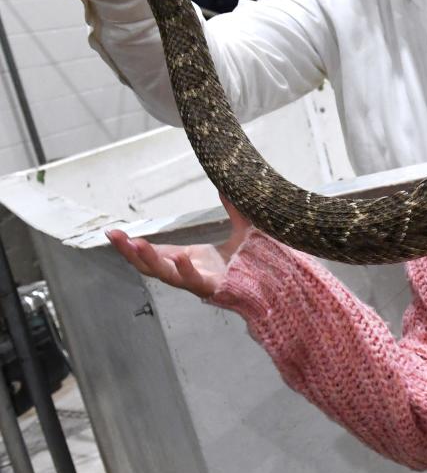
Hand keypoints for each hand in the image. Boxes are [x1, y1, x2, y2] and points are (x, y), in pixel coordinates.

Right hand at [106, 198, 251, 298]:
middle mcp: (185, 271)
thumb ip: (233, 209)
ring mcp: (195, 280)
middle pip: (148, 264)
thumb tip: (227, 185)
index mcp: (185, 259)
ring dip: (148, 259)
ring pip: (164, 273)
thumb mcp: (240, 229)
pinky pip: (192, 280)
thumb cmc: (249, 262)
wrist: (269, 282)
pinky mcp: (209, 287)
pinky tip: (178, 256)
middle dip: (128, 251)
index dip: (132, 244)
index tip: (114, 233)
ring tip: (135, 244)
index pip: (151, 252)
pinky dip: (184, 269)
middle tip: (112, 235)